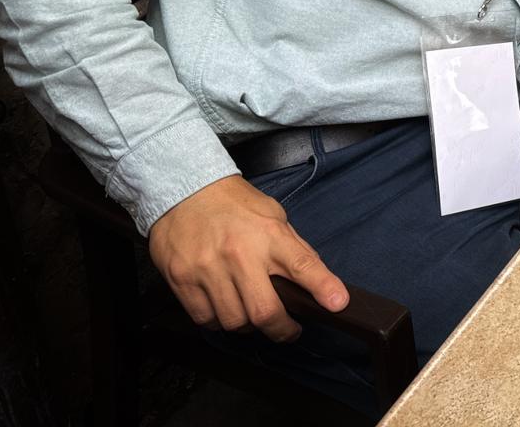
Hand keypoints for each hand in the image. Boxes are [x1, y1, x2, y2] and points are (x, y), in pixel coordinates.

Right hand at [147, 175, 347, 341]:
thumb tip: (314, 281)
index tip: (338, 304)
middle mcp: (240, 253)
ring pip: (234, 321)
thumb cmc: (235, 204)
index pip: (303, 265)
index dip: (323, 288)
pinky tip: (223, 307)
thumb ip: (292, 248)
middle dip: (281, 329)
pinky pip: (205, 319)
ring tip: (250, 312)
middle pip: (265, 311)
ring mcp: (209, 268)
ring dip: (247, 326)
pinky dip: (218, 321)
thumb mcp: (273, 216)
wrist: (186, 190)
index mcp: (270, 234)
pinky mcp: (182, 279)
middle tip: (288, 330)